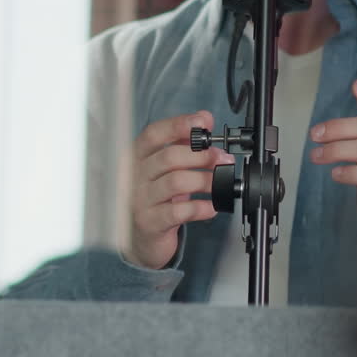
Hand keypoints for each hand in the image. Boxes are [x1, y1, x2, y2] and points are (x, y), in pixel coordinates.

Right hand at [125, 111, 230, 269]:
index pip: (153, 134)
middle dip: (202, 156)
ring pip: (176, 182)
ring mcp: (139, 200)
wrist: (140, 238)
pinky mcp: (150, 222)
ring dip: (206, 180)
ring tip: (221, 183)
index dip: (178, 125)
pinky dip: (200, 207)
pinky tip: (211, 207)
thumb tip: (204, 118)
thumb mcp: (166, 168)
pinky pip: (178, 211)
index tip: (203, 123)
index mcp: (137, 157)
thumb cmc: (156, 198)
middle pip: (169, 157)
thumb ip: (183, 141)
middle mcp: (133, 176)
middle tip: (222, 159)